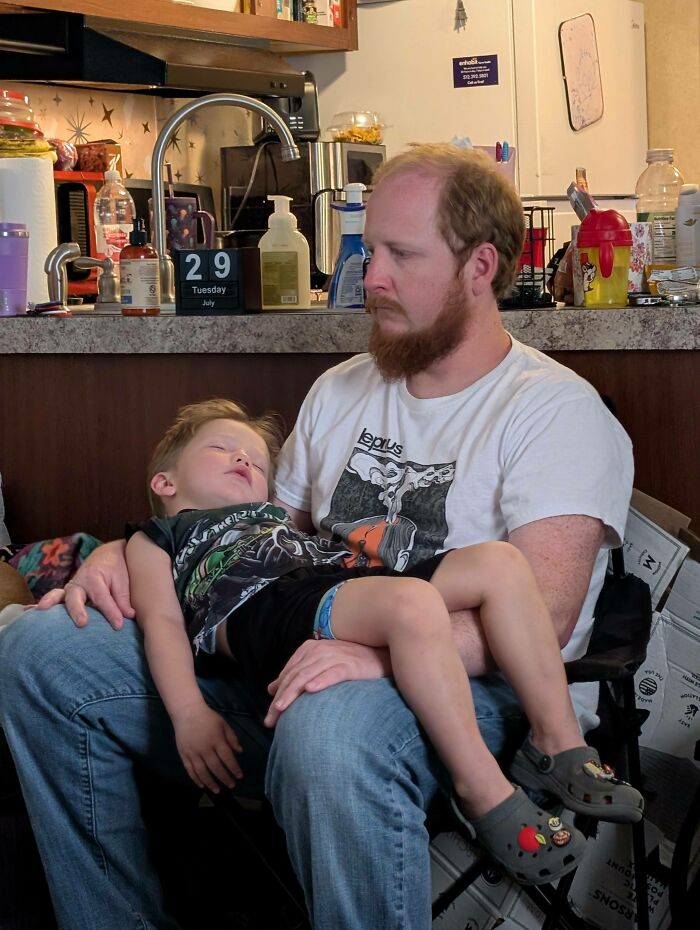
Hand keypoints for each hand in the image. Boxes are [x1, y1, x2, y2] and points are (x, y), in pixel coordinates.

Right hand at [36, 540, 134, 629]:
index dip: (111, 613)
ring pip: (60, 595)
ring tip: (42, 609)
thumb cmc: (116, 568)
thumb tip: (128, 616)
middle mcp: (80, 581)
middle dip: (78, 610)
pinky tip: (37, 610)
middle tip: (82, 623)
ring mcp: (71, 587)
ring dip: (52, 602)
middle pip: (76, 597)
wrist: (108, 553)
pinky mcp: (68, 593)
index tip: (119, 625)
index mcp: (95, 577)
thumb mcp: (123, 580)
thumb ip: (123, 599)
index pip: (102, 599)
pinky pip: (56, 597)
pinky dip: (48, 602)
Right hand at [173, 704, 242, 793]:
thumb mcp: (224, 724)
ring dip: (210, 783)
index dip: (234, 768)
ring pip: (202, 772)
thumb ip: (232, 738)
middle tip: (231, 785)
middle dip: (225, 778)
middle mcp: (205, 748)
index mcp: (216, 740)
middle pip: (216, 767)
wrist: (187, 712)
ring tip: (217, 790)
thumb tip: (240, 751)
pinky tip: (202, 785)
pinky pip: (190, 770)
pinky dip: (196, 779)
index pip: (227, 758)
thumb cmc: (208, 718)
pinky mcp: (184, 755)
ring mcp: (193, 753)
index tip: (240, 776)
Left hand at [264, 639, 390, 727]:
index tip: (270, 715)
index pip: (288, 673)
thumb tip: (271, 689)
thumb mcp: (320, 665)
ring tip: (281, 709)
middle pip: (295, 676)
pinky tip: (310, 690)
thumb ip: (297, 674)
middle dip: (281, 698)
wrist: (380, 657)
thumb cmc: (349, 663)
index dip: (277, 694)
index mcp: (309, 648)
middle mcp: (320, 650)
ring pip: (307, 675)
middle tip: (270, 720)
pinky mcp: (349, 665)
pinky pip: (332, 673)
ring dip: (293, 693)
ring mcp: (334, 656)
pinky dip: (320, 680)